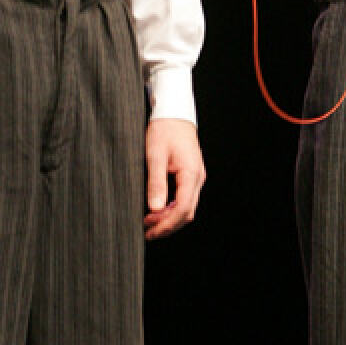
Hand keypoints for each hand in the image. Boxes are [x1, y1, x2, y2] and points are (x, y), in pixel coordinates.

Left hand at [144, 118, 205, 239]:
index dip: (167, 224)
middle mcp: (197, 177)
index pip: (183, 209)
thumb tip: (154, 208)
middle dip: (168, 225)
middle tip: (148, 231)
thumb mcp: (155, 156)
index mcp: (191, 173)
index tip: (150, 231)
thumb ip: (156, 183)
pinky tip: (158, 209)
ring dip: (170, 218)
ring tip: (150, 222)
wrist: (174, 113)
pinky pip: (185, 198)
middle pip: (187, 212)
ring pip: (187, 207)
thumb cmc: (164, 130)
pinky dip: (172, 208)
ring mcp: (196, 176)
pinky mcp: (191, 174)